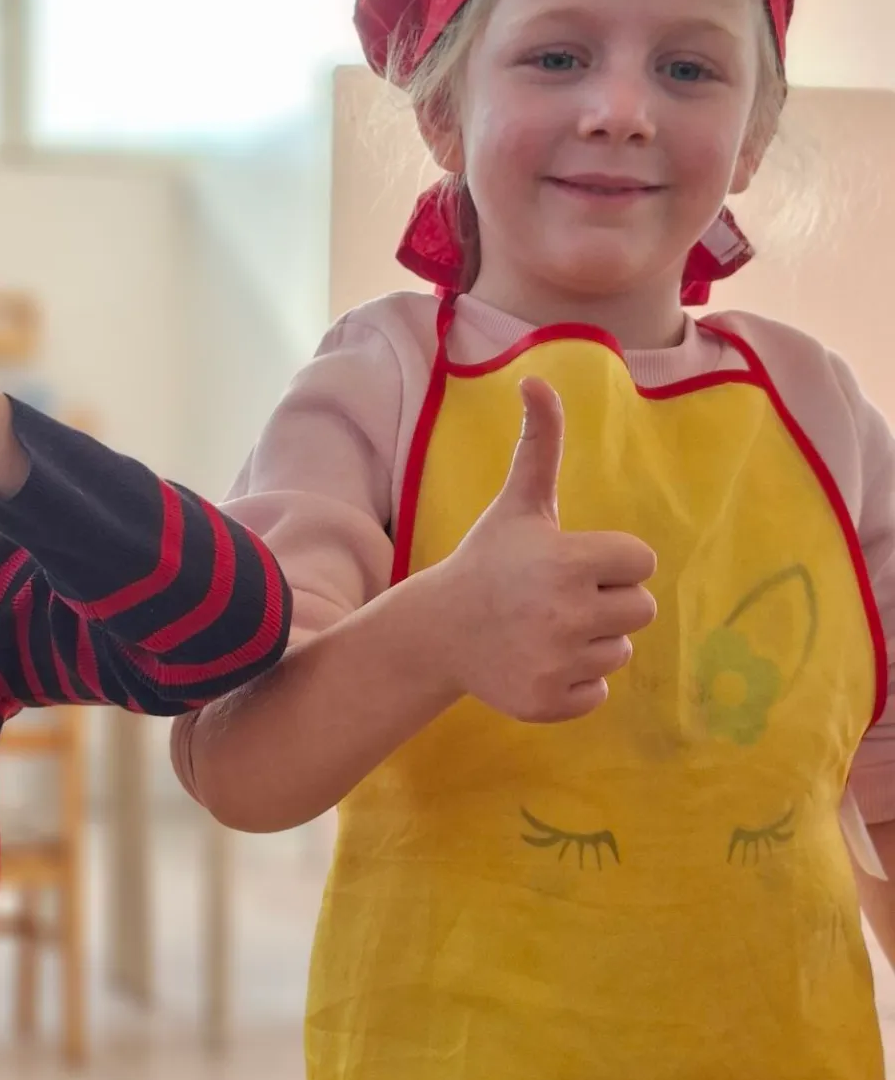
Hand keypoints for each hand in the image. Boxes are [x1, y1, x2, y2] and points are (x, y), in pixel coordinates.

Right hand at [435, 377, 657, 722]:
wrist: (439, 630)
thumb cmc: (489, 560)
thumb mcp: (518, 503)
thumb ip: (540, 443)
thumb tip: (535, 378)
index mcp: (569, 562)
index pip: (640, 562)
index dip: (610, 562)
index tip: (570, 563)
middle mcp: (567, 615)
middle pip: (639, 610)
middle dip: (606, 602)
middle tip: (558, 599)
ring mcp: (558, 662)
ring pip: (619, 652)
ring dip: (592, 643)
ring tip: (548, 630)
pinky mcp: (549, 701)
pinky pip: (599, 693)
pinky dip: (576, 683)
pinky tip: (541, 662)